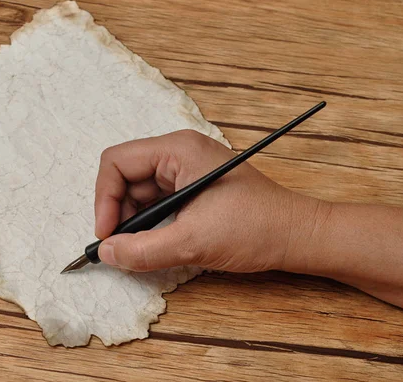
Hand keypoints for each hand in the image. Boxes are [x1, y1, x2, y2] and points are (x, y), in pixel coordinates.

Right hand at [94, 129, 322, 272]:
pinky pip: (158, 201)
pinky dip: (152, 223)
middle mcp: (180, 153)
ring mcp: (187, 169)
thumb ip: (143, 249)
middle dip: (120, 213)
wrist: (297, 236)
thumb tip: (107, 252)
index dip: (105, 198)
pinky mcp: (193, 187)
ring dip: (135, 221)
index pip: (117, 162)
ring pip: (140, 192)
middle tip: (122, 247)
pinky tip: (158, 242)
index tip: (107, 234)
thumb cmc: (256, 228)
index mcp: (178, 150)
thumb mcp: (193, 242)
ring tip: (143, 248)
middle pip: (126, 177)